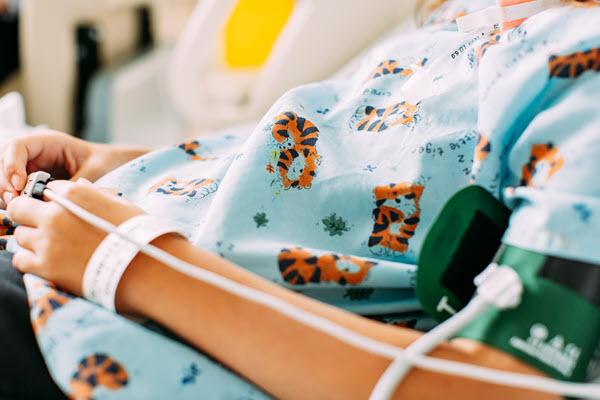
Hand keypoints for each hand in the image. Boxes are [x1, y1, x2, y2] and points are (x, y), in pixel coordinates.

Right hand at [0, 131, 148, 204]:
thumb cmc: (103, 163)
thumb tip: (51, 200)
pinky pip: (14, 192)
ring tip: (17, 209)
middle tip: (13, 201)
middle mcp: (33, 154)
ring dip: (7, 194)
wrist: (110, 168)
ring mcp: (28, 168)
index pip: (17, 146)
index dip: (12, 164)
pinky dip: (15, 201)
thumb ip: (72, 183)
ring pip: (5, 179)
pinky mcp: (29, 184)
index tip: (18, 184)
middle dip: (5, 182)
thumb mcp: (92, 170)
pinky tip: (21, 212)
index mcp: (46, 142)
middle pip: (4, 163)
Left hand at [7, 180, 143, 295]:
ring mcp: (47, 241)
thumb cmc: (138, 233)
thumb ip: (94, 193)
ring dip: (33, 240)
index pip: (47, 188)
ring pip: (20, 235)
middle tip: (43, 225)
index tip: (59, 209)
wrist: (143, 266)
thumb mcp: (120, 204)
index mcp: (74, 193)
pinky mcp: (45, 266)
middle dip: (28, 214)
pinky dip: (30, 261)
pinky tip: (46, 262)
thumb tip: (81, 183)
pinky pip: (20, 259)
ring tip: (52, 248)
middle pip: (19, 207)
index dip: (52, 199)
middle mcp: (55, 214)